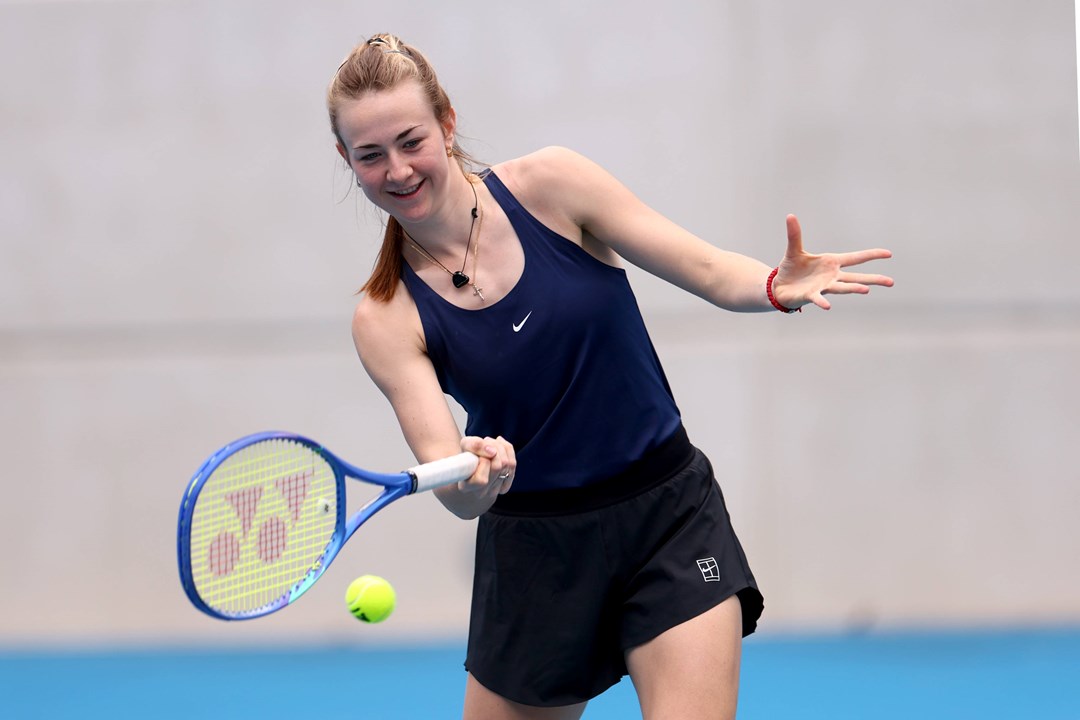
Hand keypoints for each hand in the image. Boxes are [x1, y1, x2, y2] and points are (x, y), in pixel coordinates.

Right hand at [458, 435, 516, 496]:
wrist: (473, 462)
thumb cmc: (467, 455)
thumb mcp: (465, 444)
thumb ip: (475, 445)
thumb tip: (492, 451)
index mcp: (466, 487)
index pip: (481, 479)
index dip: (483, 460)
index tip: (479, 452)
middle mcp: (480, 493)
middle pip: (497, 467)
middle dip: (494, 448)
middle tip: (486, 442)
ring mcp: (493, 492)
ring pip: (507, 464)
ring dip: (501, 448)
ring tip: (491, 445)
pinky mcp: (504, 487)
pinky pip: (512, 464)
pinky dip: (508, 452)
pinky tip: (499, 450)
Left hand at [772, 215, 893, 310]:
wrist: (779, 286)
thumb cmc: (791, 269)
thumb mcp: (794, 250)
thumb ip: (795, 234)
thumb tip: (790, 215)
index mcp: (832, 263)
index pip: (855, 258)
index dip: (871, 255)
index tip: (889, 254)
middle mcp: (832, 276)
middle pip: (856, 277)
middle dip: (873, 279)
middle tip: (891, 282)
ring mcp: (823, 287)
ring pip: (842, 287)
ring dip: (853, 288)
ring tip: (866, 290)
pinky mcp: (810, 296)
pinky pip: (818, 299)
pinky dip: (822, 302)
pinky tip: (828, 306)